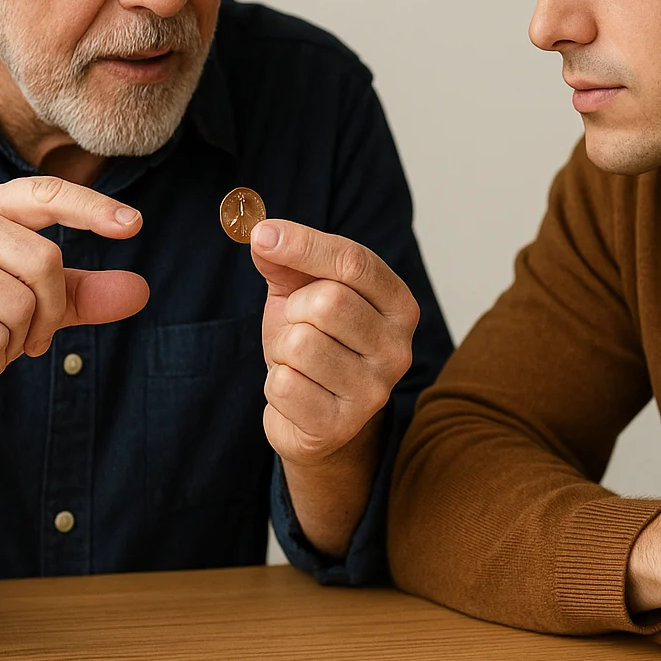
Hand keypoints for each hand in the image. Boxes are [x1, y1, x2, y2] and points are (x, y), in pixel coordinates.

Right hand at [0, 177, 149, 462]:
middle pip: (45, 261)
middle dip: (49, 312)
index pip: (46, 194)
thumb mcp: (32, 304)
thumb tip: (141, 291)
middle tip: (27, 336)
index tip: (133, 225)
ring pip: (21, 305)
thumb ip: (81, 294)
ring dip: (15, 342)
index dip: (91, 207)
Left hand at [248, 220, 418, 465]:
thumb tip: (263, 235)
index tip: (262, 235)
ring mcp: (374, 391)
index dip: (304, 244)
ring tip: (297, 361)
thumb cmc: (315, 342)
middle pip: (327, 302)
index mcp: (398, 305)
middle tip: (297, 325)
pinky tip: (295, 390)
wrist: (312, 414)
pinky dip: (276, 383)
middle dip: (294, 310)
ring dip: (282, 349)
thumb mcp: (302, 292)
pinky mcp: (341, 425)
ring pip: (301, 345)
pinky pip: (284, 385)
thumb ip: (287, 260)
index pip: (354, 262)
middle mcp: (397, 348)